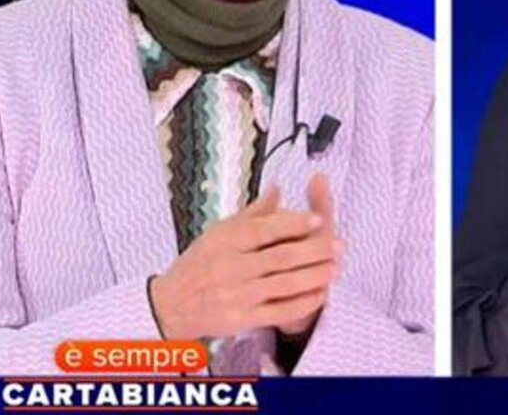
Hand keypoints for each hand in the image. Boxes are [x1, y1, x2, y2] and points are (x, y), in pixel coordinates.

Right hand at [149, 182, 339, 340]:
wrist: (170, 305)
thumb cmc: (198, 265)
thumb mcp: (218, 232)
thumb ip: (252, 213)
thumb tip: (277, 188)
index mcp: (224, 240)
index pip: (264, 229)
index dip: (293, 224)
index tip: (317, 220)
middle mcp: (230, 267)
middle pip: (281, 258)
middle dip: (314, 251)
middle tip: (338, 245)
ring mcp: (236, 295)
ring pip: (285, 285)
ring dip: (314, 277)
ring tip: (334, 267)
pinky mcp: (241, 319)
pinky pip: (279, 311)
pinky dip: (303, 302)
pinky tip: (319, 293)